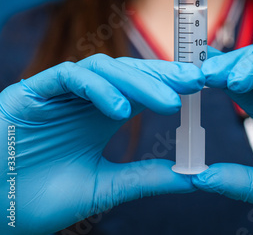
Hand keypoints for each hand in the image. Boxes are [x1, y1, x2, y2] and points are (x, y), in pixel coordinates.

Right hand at [0, 54, 203, 234]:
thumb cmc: (39, 199)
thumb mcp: (103, 187)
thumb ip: (144, 177)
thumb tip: (192, 177)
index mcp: (101, 115)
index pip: (140, 89)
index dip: (169, 85)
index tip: (201, 89)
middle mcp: (84, 98)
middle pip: (128, 74)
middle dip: (161, 76)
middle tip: (195, 83)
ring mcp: (61, 92)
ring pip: (104, 69)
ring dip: (136, 82)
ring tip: (167, 101)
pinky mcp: (35, 91)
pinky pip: (70, 77)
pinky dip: (97, 88)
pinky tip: (119, 110)